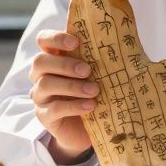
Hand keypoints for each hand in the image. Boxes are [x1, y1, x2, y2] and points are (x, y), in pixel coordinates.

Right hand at [29, 29, 97, 164]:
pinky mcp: (44, 116)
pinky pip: (53, 108)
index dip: (55, 38)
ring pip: (45, 84)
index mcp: (53, 57)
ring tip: (94, 90)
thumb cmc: (95, 93)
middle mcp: (41, 74)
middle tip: (87, 70)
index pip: (43, 39)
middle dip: (64, 64)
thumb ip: (100, 58)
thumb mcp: (98, 73)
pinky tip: (91, 106)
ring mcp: (40, 95)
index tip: (76, 42)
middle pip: (40, 61)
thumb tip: (125, 43)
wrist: (92, 128)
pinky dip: (73, 106)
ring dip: (72, 86)